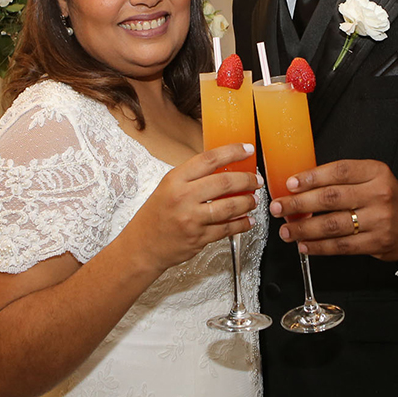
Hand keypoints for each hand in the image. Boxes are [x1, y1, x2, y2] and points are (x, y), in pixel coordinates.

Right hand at [122, 143, 261, 273]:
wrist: (142, 246)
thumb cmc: (156, 215)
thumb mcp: (168, 187)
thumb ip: (193, 177)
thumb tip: (225, 166)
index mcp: (175, 180)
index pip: (209, 159)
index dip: (232, 152)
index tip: (247, 150)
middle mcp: (183, 197)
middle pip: (225, 182)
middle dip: (247, 180)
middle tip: (256, 180)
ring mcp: (191, 219)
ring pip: (230, 207)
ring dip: (248, 202)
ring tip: (253, 200)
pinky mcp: (199, 238)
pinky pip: (227, 229)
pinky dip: (242, 224)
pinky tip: (248, 220)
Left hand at [269, 159, 397, 261]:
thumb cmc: (387, 198)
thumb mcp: (372, 178)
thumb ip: (343, 179)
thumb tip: (301, 185)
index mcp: (376, 172)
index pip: (339, 171)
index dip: (312, 177)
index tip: (291, 184)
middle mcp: (379, 194)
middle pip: (331, 198)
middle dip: (299, 204)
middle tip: (279, 207)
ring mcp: (379, 220)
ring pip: (333, 225)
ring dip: (304, 229)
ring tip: (287, 230)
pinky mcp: (376, 243)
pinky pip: (341, 246)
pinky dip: (319, 247)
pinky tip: (305, 245)